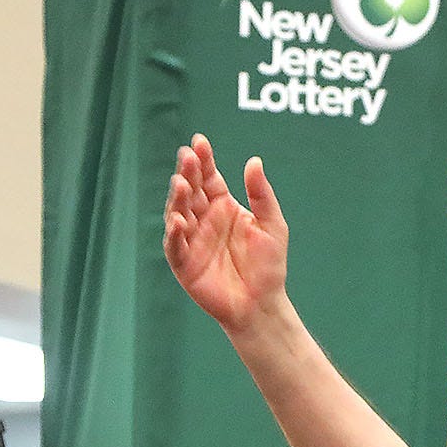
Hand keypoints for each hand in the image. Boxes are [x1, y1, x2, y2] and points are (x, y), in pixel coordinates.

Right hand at [163, 135, 288, 332]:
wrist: (262, 304)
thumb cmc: (268, 266)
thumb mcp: (272, 225)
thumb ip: (261, 195)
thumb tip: (254, 161)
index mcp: (223, 207)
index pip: (209, 178)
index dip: (203, 160)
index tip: (200, 142)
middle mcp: (204, 220)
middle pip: (191, 191)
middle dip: (188, 173)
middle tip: (187, 157)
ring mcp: (192, 240)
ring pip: (178, 214)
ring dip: (177, 199)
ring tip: (182, 184)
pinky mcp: (184, 264)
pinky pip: (175, 246)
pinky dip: (174, 234)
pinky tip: (178, 221)